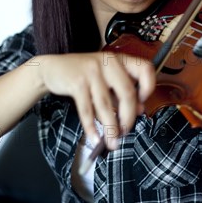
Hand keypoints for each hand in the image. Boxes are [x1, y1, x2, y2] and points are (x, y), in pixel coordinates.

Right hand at [37, 52, 154, 149]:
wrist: (52, 68)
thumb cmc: (84, 74)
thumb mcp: (106, 80)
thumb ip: (122, 93)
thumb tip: (141, 110)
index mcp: (120, 60)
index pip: (145, 69)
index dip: (149, 87)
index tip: (143, 104)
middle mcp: (108, 63)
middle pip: (127, 92)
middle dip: (128, 117)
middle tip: (125, 133)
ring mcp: (92, 71)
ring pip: (106, 104)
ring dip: (110, 128)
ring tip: (112, 142)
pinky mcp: (77, 82)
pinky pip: (87, 109)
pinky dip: (91, 127)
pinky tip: (95, 138)